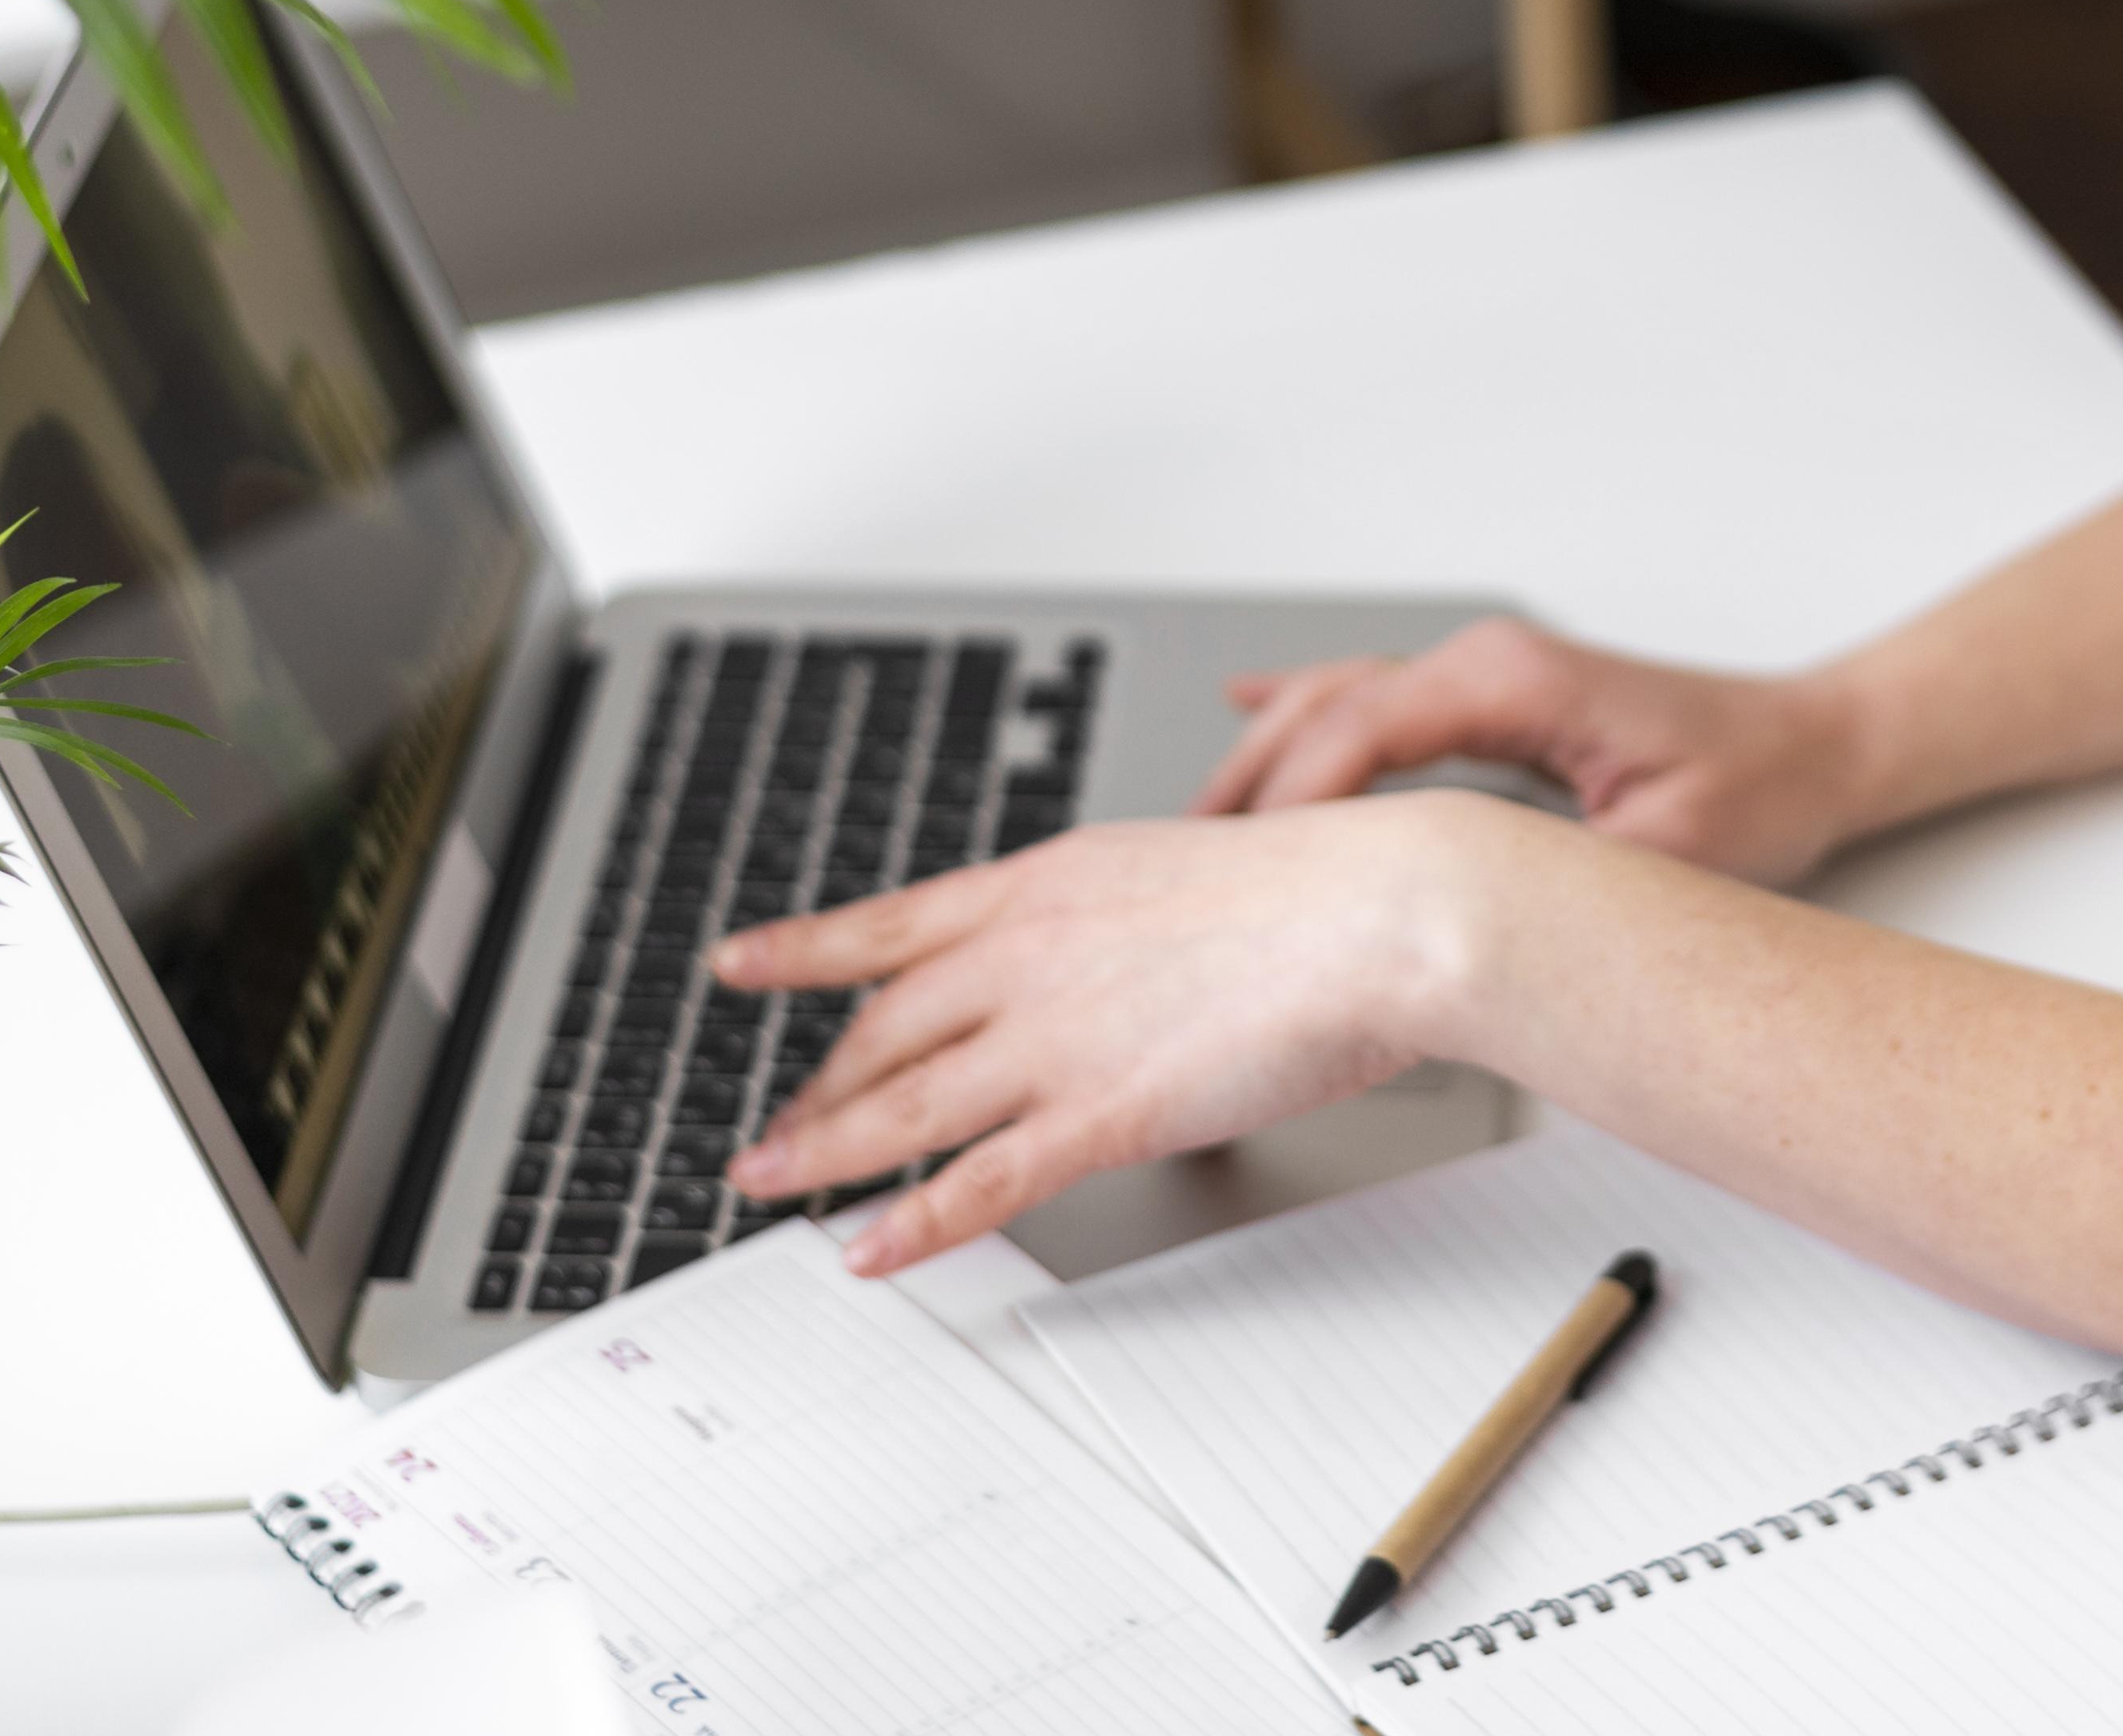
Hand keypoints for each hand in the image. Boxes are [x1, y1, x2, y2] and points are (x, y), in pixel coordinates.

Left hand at [705, 792, 1516, 1275]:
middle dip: (820, 1084)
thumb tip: (1106, 945)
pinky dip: (914, 1224)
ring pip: (903, 1107)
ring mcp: (1056, 1037)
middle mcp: (1029, 954)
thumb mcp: (1180, 870)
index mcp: (1048, 882)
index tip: (741, 961)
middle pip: (885, 1028)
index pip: (893, 923)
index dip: (805, 948)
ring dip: (825, 1150)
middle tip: (778, 1125)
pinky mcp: (1101, 1115)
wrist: (1381, 911)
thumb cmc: (1319, 888)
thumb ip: (1118, 917)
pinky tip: (873, 1251)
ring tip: (768, 1182)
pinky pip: (980, 1184)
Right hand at [1195, 618, 1866, 884]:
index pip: (1362, 727)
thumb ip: (1552, 879)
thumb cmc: (1757, 788)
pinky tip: (1248, 709)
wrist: (1814, 749)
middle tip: (1183, 869)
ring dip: (1264, 761)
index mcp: (1514, 681)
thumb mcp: (1660, 852)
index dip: (1292, 803)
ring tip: (1196, 833)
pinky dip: (1303, 710)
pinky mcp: (1491, 698)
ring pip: (1336, 701)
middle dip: (1248, 786)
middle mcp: (1487, 663)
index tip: (1241, 869)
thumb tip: (1457, 923)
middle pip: (1326, 710)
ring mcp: (1484, 673)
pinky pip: (1372, 695)